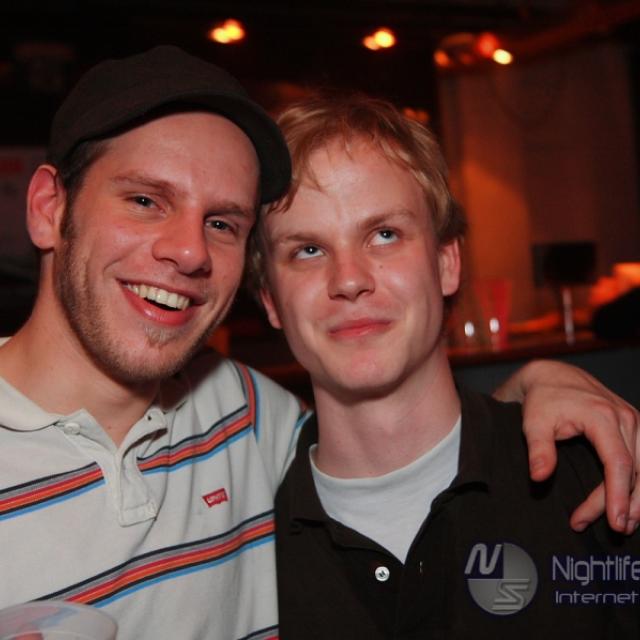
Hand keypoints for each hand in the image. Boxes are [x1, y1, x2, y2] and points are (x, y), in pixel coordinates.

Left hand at [494, 359, 638, 533]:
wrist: (552, 375)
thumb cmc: (543, 399)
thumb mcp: (533, 422)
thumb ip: (539, 449)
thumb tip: (538, 477)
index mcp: (602, 416)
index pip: (619, 463)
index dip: (617, 496)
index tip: (614, 522)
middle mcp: (625, 418)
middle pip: (635, 471)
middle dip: (625, 503)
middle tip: (610, 529)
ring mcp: (633, 421)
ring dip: (639, 497)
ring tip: (623, 523)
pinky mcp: (634, 426)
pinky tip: (632, 502)